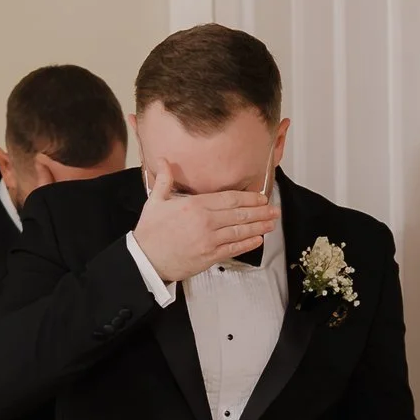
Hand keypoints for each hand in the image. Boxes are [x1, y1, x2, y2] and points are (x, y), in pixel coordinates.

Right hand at [132, 156, 276, 286]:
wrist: (145, 260)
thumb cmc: (150, 232)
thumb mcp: (154, 202)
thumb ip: (164, 180)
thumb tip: (164, 159)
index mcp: (194, 205)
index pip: (229, 199)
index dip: (248, 198)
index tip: (260, 197)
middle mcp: (205, 222)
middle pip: (239, 214)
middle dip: (260, 212)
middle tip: (274, 210)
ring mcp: (209, 240)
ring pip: (240, 231)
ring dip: (258, 227)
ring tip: (271, 223)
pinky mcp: (209, 257)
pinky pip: (233, 248)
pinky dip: (247, 244)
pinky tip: (258, 239)